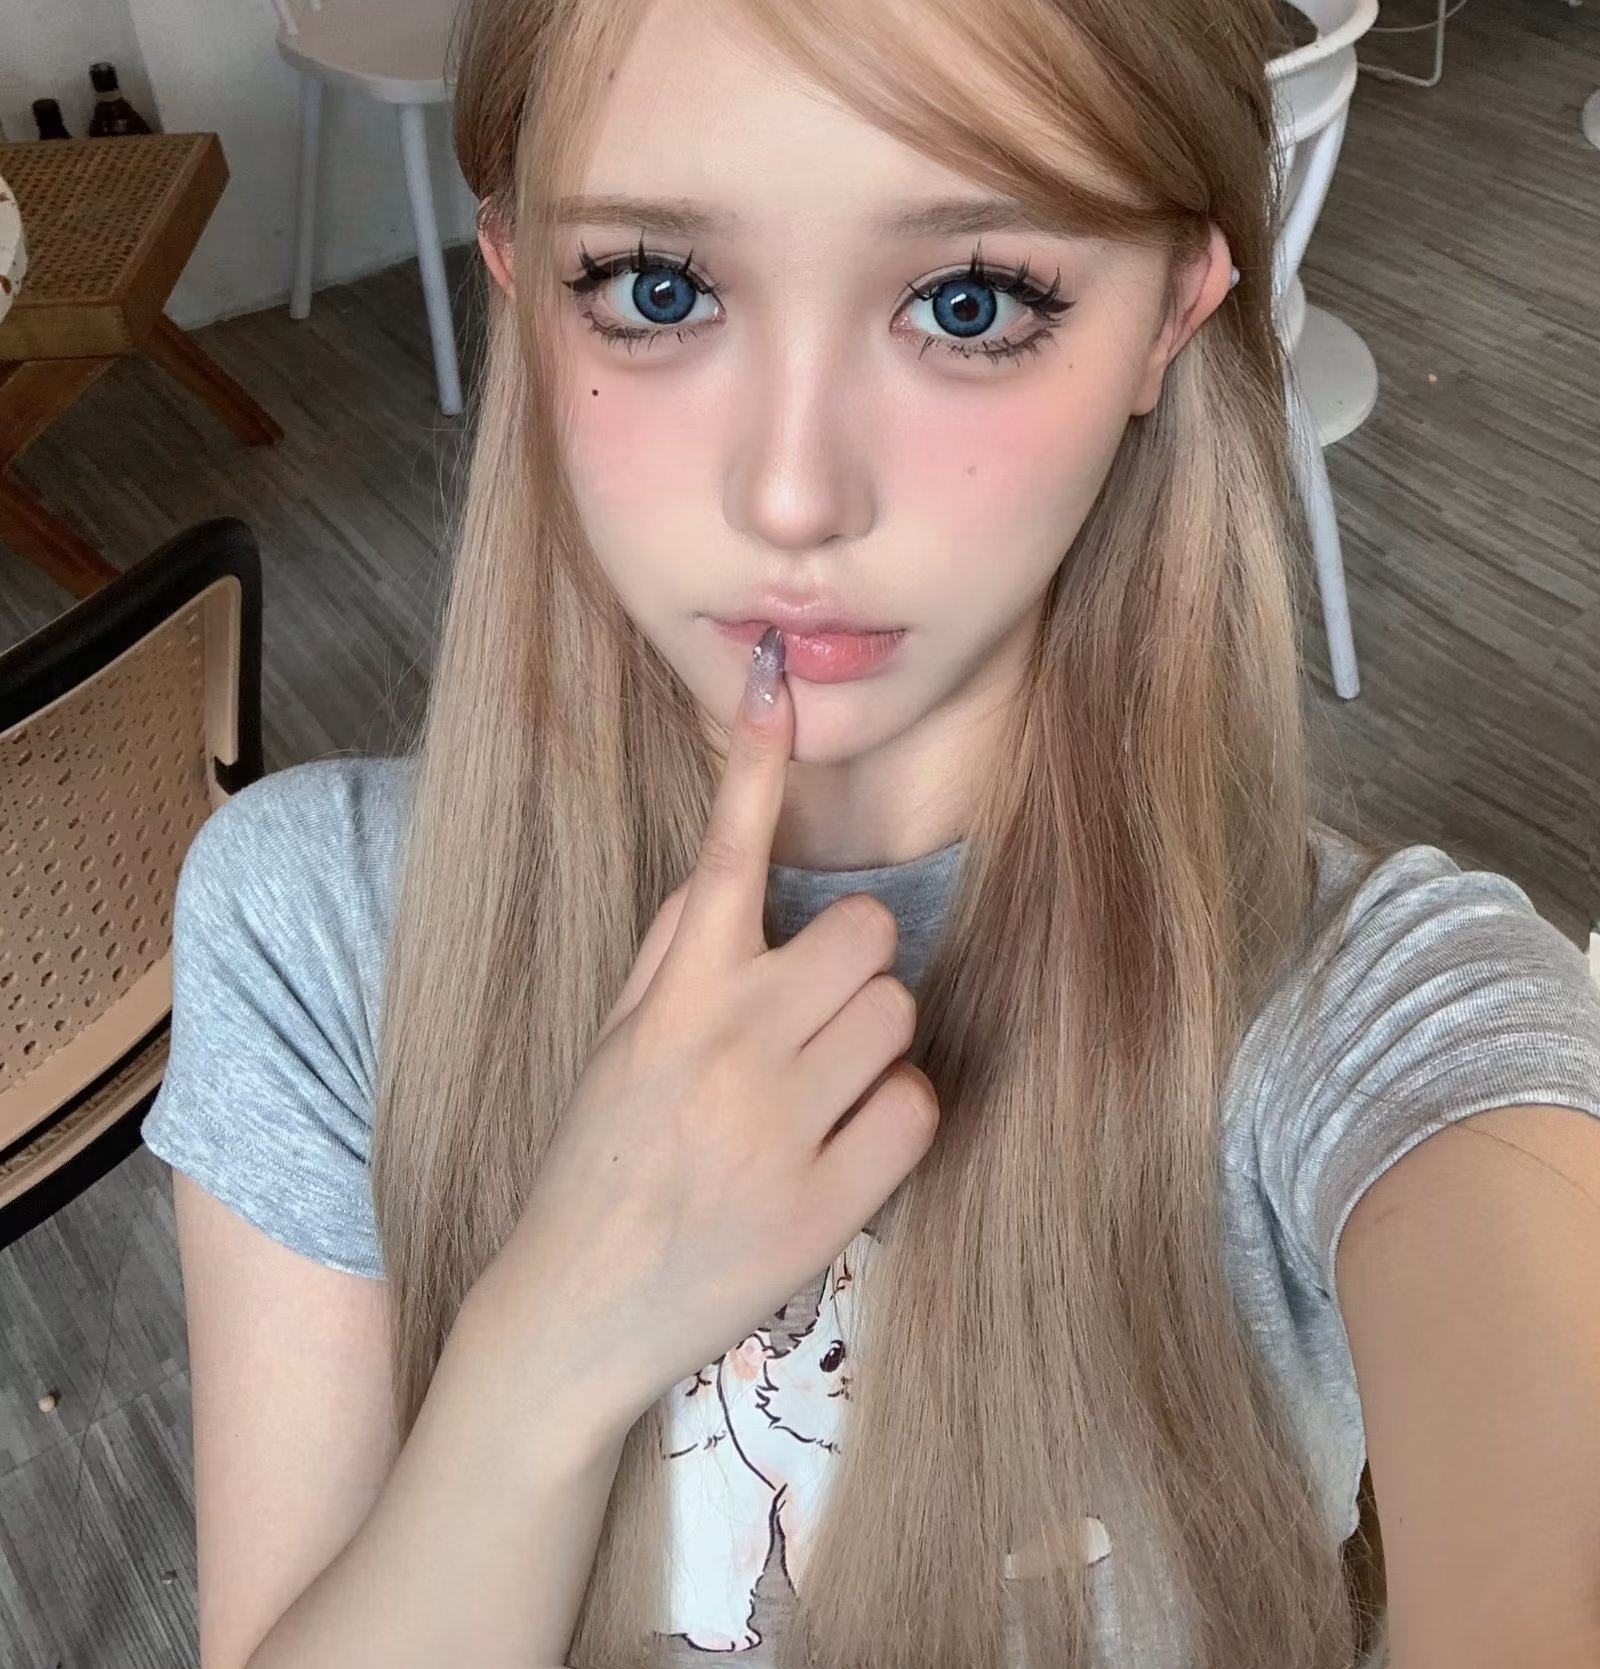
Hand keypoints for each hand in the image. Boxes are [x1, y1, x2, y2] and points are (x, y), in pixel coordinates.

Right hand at [482, 629, 939, 1442]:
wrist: (573, 1312)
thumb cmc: (595, 1161)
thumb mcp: (613, 1043)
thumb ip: (669, 953)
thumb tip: (721, 876)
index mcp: (672, 997)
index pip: (723, 857)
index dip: (751, 769)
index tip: (773, 691)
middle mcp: (729, 1045)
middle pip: (867, 935)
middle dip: (854, 964)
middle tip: (816, 1012)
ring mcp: (780, 1125)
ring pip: (899, 1016)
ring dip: (875, 1041)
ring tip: (821, 1088)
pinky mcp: (829, 1203)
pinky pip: (917, 1110)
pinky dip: (894, 1119)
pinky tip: (841, 1144)